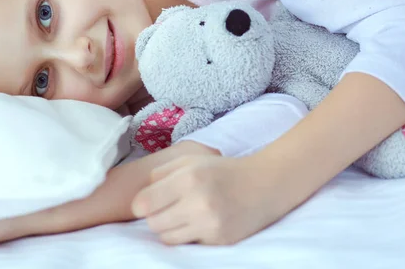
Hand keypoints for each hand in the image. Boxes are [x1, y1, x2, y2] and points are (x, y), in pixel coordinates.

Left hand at [131, 153, 284, 244]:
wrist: (264, 185)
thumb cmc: (222, 170)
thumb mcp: (190, 160)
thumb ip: (160, 173)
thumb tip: (140, 197)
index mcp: (188, 178)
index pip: (143, 203)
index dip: (141, 204)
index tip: (146, 203)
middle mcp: (198, 202)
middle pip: (153, 223)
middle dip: (156, 216)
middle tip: (168, 208)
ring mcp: (210, 224)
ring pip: (167, 238)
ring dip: (170, 228)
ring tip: (183, 215)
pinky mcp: (220, 240)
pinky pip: (189, 243)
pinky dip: (190, 235)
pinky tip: (201, 222)